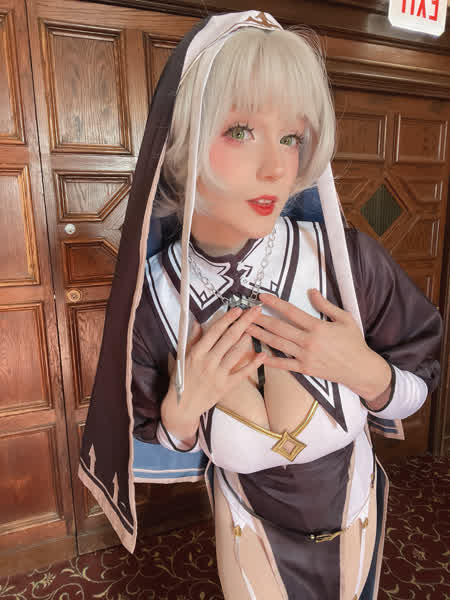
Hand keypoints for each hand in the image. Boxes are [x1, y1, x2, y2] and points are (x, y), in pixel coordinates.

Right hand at [161, 305, 265, 440]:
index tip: (238, 309)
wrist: (182, 407)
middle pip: (229, 338)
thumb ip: (192, 340)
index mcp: (196, 352)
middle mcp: (208, 361)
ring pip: (236, 352)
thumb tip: (199, 323)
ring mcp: (218, 374)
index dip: (228, 319)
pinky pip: (242, 373)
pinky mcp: (225, 386)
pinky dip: (253, 364)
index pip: (215, 331)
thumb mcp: (183, 357)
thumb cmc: (182, 380)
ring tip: (258, 326)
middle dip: (244, 322)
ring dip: (248, 338)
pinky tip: (263, 354)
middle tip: (255, 311)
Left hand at [246, 290, 390, 399]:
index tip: (261, 296)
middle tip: (245, 313)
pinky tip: (258, 355)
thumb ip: (326, 305)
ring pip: (277, 344)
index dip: (275, 303)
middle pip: (279, 328)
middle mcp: (308, 341)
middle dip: (260, 319)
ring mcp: (305, 356)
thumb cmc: (354, 342)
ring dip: (260, 336)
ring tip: (245, 329)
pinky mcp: (305, 369)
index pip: (291, 312)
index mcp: (317, 327)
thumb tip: (311, 291)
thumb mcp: (344, 319)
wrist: (360, 369)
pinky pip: (284, 365)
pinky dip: (270, 360)